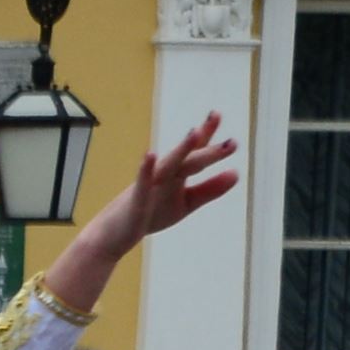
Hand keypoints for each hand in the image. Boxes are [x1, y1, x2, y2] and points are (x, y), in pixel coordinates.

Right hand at [45, 117, 241, 314]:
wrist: (113, 235)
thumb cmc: (149, 214)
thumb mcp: (185, 203)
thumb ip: (209, 189)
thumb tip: (237, 173)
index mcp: (176, 175)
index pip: (194, 151)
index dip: (207, 133)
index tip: (217, 114)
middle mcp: (163, 175)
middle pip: (189, 159)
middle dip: (208, 150)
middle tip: (232, 144)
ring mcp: (148, 186)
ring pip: (168, 166)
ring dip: (181, 150)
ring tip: (194, 133)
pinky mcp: (135, 202)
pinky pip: (142, 184)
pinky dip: (146, 170)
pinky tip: (150, 155)